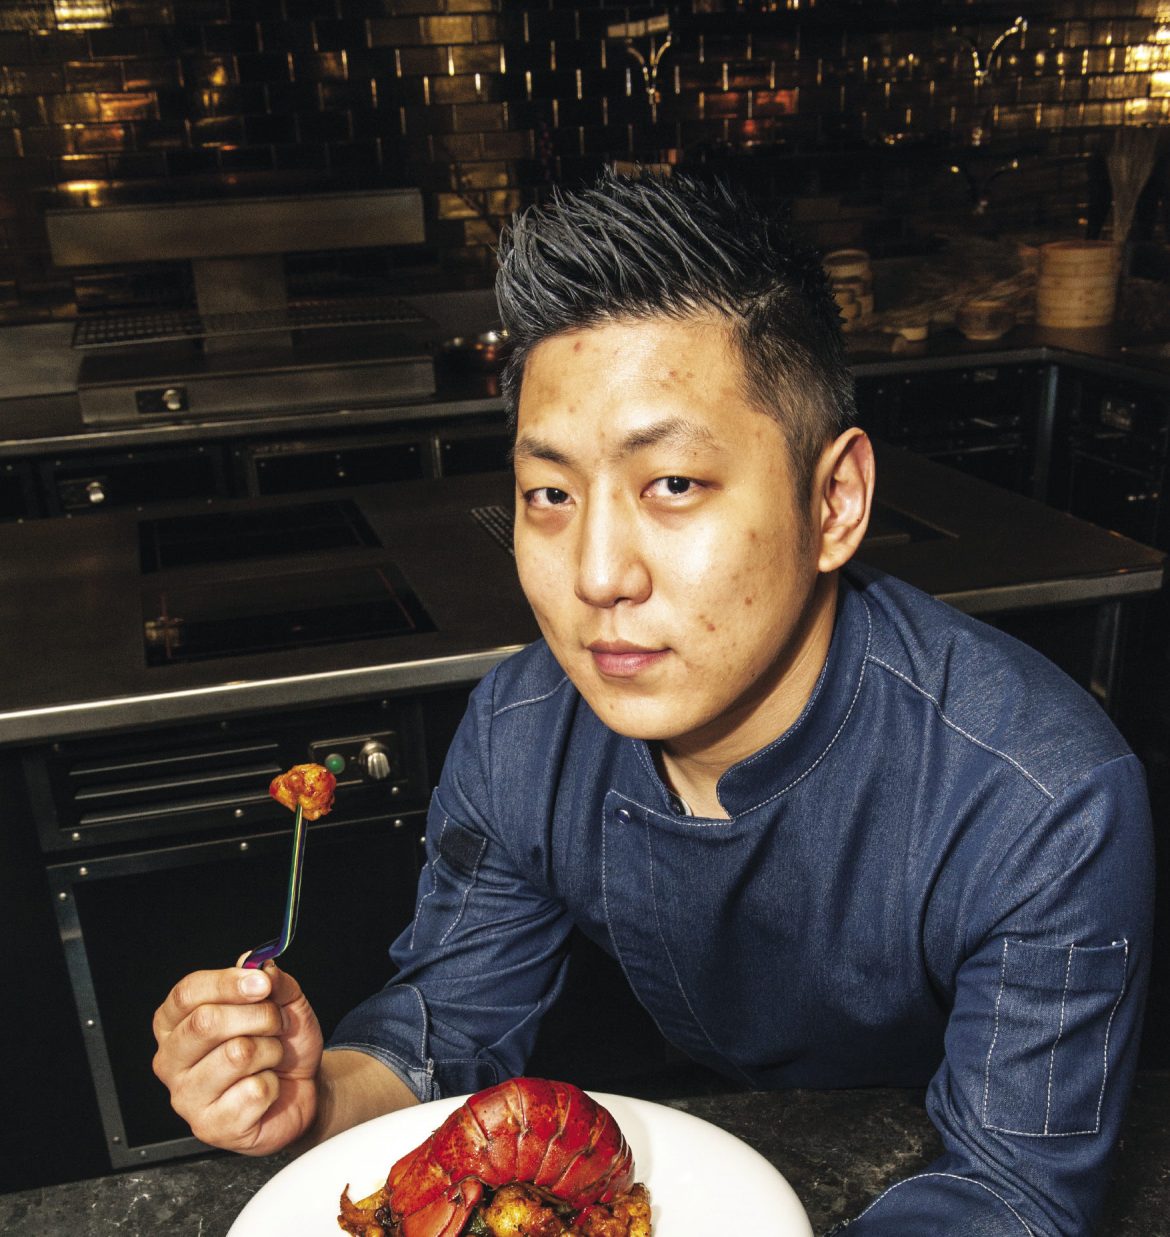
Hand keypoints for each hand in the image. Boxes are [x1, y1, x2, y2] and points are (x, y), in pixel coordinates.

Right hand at [152, 963, 323, 1155]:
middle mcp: (172, 1060)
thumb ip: (272, 980)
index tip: (262, 983)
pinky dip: (274, 1084)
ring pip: (237, 1054)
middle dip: (258, 1016)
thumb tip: (258, 965)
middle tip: (277, 1023)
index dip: (227, 983)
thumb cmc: (282, 1044)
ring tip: (272, 1057)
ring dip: (271, 1050)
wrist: (304, 1088)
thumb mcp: (284, 1002)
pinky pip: (254, 1091)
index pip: (186, 993)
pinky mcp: (210, 1127)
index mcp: (176, 1024)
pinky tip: (267, 1088)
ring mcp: (186, 1098)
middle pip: (206, 1022)